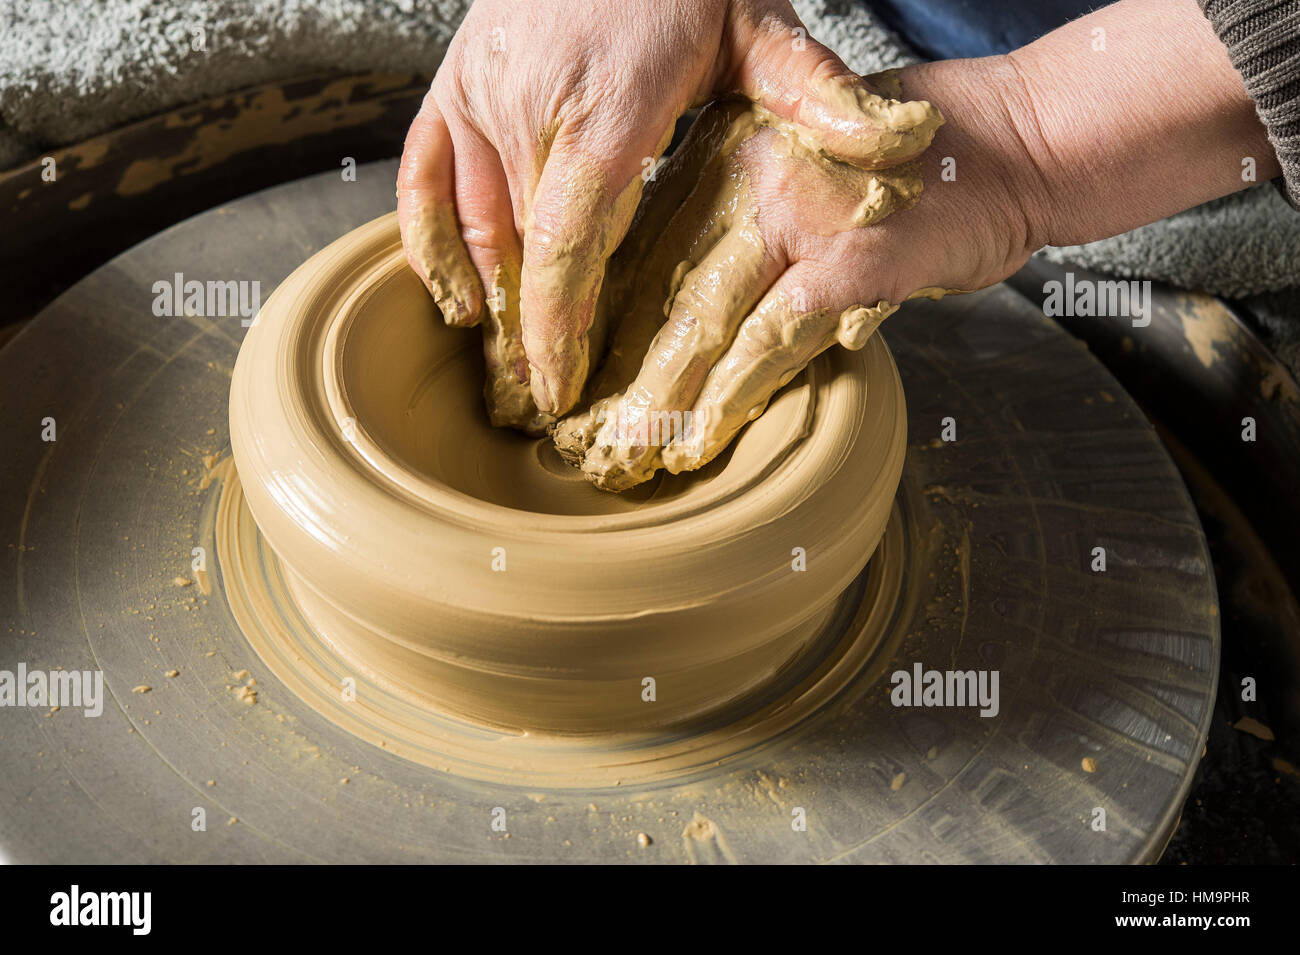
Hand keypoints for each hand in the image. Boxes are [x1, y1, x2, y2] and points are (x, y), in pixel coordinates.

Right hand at [397, 0, 943, 432]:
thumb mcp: (759, 25)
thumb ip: (816, 93)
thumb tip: (899, 144)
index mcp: (606, 113)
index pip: (567, 247)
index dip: (558, 327)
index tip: (563, 388)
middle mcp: (528, 111)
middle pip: (519, 254)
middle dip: (527, 337)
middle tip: (546, 407)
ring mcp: (480, 98)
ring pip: (471, 227)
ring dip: (486, 304)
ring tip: (506, 373)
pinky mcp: (452, 87)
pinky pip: (420, 181)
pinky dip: (427, 245)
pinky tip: (451, 300)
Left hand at [554, 61, 1042, 489]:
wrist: (1014, 144)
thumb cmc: (914, 174)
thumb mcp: (804, 178)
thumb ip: (744, 232)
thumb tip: (691, 311)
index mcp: (722, 154)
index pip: (643, 250)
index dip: (605, 327)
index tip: (577, 384)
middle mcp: (743, 174)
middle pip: (656, 289)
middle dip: (616, 375)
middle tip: (582, 438)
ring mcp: (793, 212)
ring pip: (698, 318)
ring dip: (659, 398)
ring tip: (627, 455)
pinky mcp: (845, 256)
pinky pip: (769, 339)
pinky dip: (730, 397)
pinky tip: (698, 441)